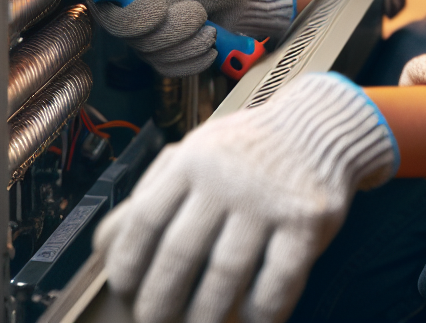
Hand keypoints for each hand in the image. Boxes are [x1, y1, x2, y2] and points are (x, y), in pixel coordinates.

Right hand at [90, 0, 215, 77]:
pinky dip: (195, 58)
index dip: (129, 14)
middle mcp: (137, 17)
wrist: (242, 5)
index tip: (159, 5)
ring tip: (209, 26)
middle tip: (198, 11)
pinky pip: (171, 69)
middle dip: (173, 27)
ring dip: (190, 41)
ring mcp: (150, 41)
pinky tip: (209, 44)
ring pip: (155, 55)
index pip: (106, 8)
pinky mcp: (166, 59)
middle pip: (133, 37)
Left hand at [95, 72, 397, 322]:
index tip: (125, 289)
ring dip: (206, 315)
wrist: (319, 123)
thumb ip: (156, 188)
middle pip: (180, 253)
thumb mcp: (199, 148)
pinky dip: (260, 314)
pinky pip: (276, 284)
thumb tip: (106, 243)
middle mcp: (227, 176)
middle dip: (160, 300)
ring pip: (225, 275)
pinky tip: (251, 320)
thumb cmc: (249, 147)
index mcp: (193, 157)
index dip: (128, 262)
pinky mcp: (306, 221)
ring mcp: (268, 199)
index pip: (145, 218)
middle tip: (154, 320)